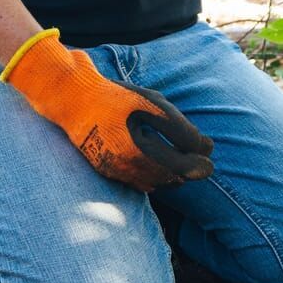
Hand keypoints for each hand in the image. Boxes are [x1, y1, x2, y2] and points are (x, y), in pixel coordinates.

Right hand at [2, 30, 213, 190]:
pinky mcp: (107, 172)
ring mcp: (114, 172)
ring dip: (173, 176)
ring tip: (183, 162)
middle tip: (203, 163)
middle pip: (169, 179)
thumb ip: (179, 127)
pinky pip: (138, 183)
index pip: (180, 166)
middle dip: (188, 172)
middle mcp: (124, 167)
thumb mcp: (151, 103)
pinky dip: (154, 177)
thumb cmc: (115, 97)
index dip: (199, 164)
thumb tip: (207, 147)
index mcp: (137, 149)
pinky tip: (160, 165)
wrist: (72, 100)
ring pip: (155, 184)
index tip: (211, 157)